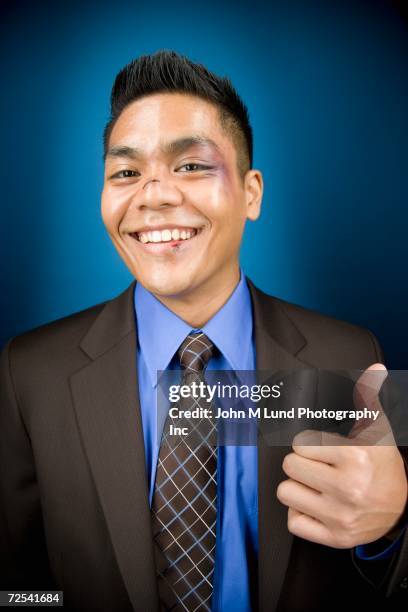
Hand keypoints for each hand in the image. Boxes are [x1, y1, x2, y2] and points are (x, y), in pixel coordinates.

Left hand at [276, 364, 407, 547]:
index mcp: (355, 457)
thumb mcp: (377, 430)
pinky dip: (302, 514)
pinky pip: (294, 523)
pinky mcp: (335, 537)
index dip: (309, 444)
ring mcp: (340, 516)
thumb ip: (367, 397)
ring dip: (298, 488)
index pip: (299, 444)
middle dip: (301, 464)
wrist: (402, 506)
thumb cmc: (382, 465)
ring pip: (286, 494)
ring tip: (318, 485)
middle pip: (289, 467)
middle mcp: (347, 488)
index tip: (324, 450)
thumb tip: (374, 369)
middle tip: (320, 467)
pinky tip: (318, 505)